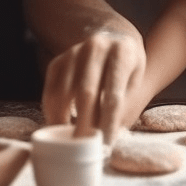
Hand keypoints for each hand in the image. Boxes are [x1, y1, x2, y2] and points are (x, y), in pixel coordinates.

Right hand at [42, 29, 145, 143]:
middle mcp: (97, 47)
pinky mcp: (58, 60)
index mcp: (123, 52)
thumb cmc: (127, 68)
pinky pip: (50, 90)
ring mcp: (74, 52)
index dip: (108, 122)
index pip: (114, 93)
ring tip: (68, 140)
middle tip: (84, 147)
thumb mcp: (135, 82)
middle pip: (87, 92)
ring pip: (64, 92)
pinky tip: (58, 125)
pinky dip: (52, 111)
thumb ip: (124, 106)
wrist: (113, 38)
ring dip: (64, 120)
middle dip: (84, 123)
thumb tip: (105, 139)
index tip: (105, 143)